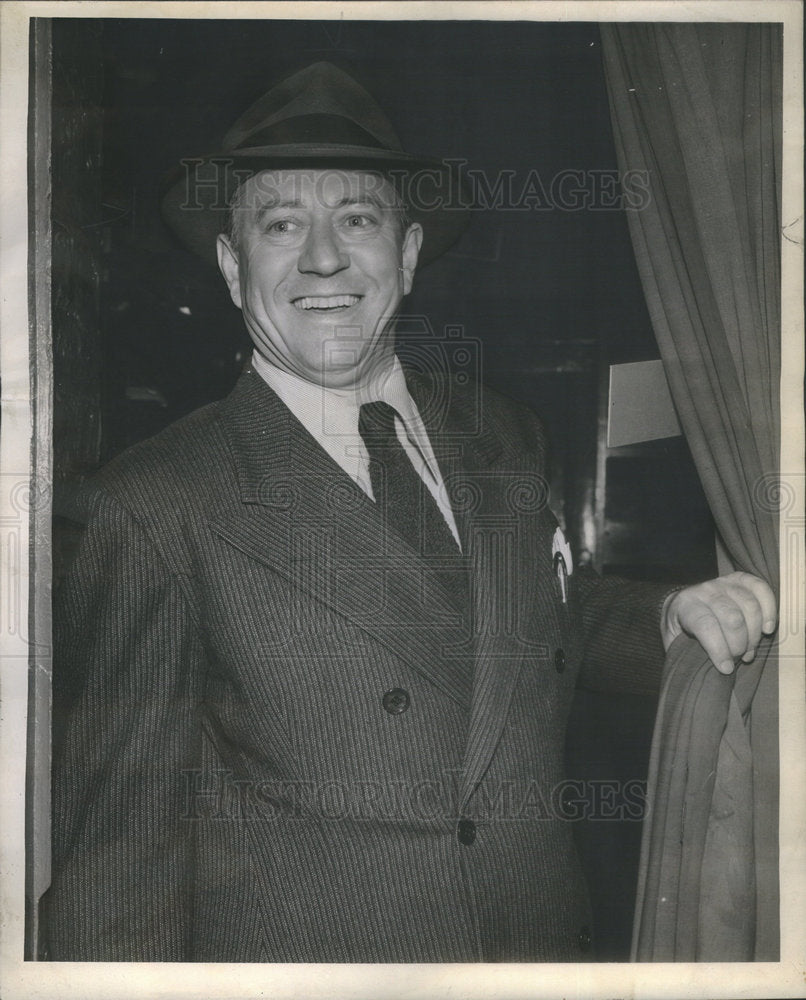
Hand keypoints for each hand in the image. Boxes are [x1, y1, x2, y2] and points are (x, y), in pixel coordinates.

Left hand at [660, 571, 776, 673]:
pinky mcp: (740, 579)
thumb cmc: (681, 628)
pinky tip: (767, 629)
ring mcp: (724, 583)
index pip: (705, 625)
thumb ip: (684, 653)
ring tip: (749, 650)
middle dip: (739, 645)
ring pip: (749, 606)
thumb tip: (700, 670)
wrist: (683, 603)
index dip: (719, 649)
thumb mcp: (674, 641)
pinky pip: (760, 589)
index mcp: (685, 605)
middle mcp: (705, 590)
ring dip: (754, 634)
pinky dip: (769, 609)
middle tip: (739, 658)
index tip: (727, 668)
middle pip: (732, 618)